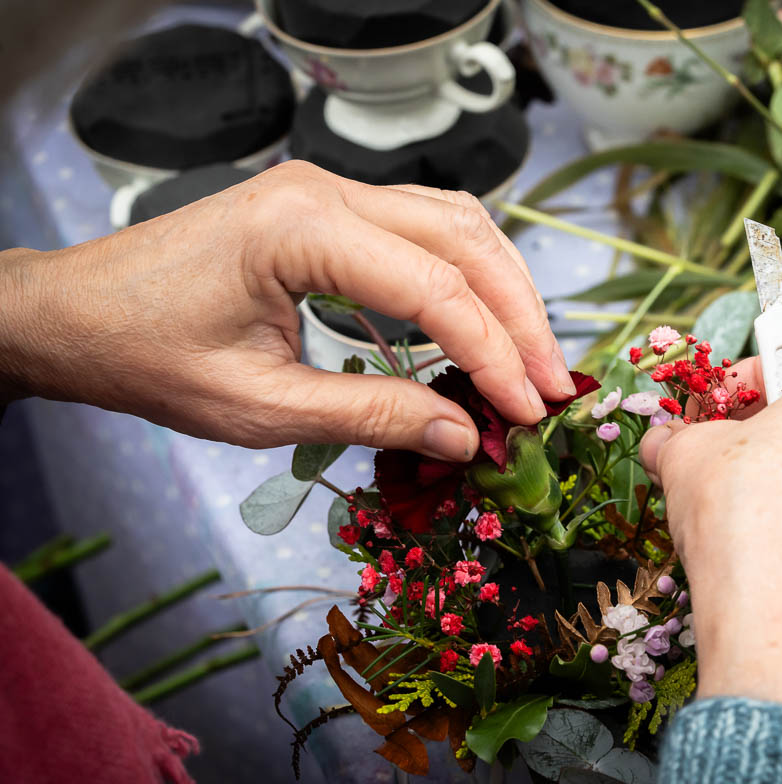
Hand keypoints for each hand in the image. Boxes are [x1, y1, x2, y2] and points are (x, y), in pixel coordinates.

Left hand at [0, 161, 577, 457]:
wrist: (71, 313)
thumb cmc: (144, 356)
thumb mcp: (257, 406)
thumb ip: (370, 418)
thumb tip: (466, 437)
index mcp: (302, 227)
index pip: (436, 287)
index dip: (494, 355)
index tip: (527, 414)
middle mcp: (326, 189)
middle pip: (464, 239)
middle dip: (519, 316)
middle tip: (551, 387)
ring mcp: (329, 189)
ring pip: (456, 222)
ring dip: (504, 287)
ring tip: (533, 358)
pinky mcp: (328, 207)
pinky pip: (425, 226)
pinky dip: (469, 273)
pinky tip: (486, 319)